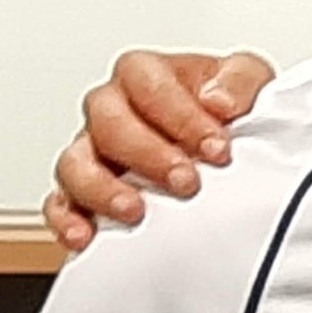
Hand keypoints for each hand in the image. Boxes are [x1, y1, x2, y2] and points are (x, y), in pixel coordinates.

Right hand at [43, 50, 275, 250]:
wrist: (229, 150)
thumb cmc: (231, 111)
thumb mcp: (251, 81)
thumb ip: (239, 81)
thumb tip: (218, 102)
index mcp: (147, 75)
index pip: (147, 83)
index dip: (181, 116)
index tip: (217, 148)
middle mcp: (112, 110)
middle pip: (107, 121)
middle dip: (148, 154)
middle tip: (186, 181)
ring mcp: (94, 151)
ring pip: (74, 163)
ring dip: (102, 188)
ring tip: (135, 211)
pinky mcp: (86, 193)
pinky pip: (60, 205)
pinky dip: (67, 221)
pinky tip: (87, 237)